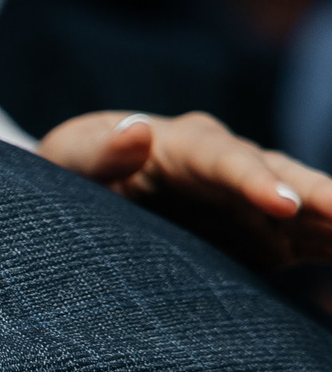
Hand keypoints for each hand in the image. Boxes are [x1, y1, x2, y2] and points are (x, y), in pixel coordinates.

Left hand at [38, 110, 331, 273]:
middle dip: (325, 197)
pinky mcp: (265, 234)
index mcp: (180, 143)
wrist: (82, 195)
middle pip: (285, 177)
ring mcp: (254, 200)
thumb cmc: (67, 172)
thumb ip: (96, 152)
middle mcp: (229, 165)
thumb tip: (137, 132)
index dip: (256, 181)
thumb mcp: (66, 159)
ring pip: (311, 208)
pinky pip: (313, 239)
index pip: (224, 159)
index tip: (284, 204)